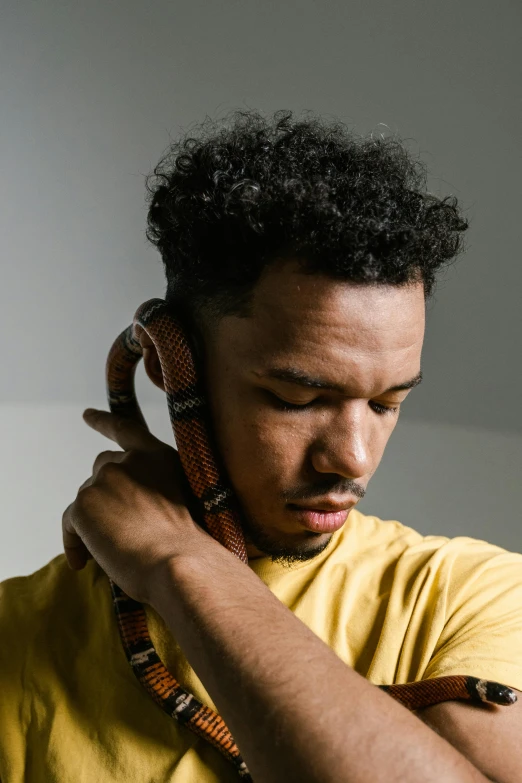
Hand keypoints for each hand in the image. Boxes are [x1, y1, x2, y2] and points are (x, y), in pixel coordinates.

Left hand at [62, 408, 217, 603]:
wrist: (180, 563)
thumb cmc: (187, 545)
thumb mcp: (181, 500)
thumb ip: (154, 488)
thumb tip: (124, 508)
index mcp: (158, 457)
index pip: (126, 430)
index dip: (104, 422)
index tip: (86, 415)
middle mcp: (130, 461)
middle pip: (101, 471)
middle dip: (103, 495)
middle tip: (114, 530)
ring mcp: (105, 479)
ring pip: (86, 500)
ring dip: (93, 524)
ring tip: (110, 554)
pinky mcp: (84, 503)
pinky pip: (70, 525)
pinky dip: (74, 543)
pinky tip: (83, 564)